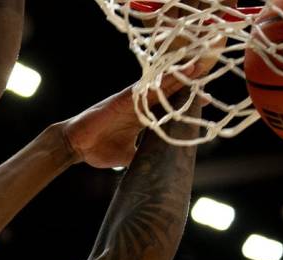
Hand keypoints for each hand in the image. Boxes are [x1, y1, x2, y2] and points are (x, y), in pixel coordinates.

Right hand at [60, 66, 195, 168]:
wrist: (75, 145)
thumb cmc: (97, 149)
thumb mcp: (126, 157)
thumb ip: (141, 158)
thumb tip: (155, 170)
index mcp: (141, 118)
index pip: (168, 107)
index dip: (186, 103)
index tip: (206, 101)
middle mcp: (138, 105)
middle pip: (167, 91)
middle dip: (187, 83)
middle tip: (207, 74)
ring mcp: (131, 101)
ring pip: (159, 85)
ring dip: (178, 76)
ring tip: (198, 67)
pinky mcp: (122, 99)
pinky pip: (143, 88)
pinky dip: (157, 81)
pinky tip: (172, 74)